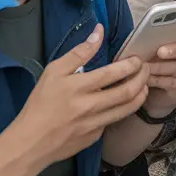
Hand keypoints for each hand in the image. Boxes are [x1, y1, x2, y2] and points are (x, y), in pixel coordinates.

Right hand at [9, 25, 149, 172]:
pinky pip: (113, 121)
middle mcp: (90, 107)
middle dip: (142, 78)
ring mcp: (94, 125)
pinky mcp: (94, 138)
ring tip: (144, 85)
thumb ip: (79, 52)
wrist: (29, 144)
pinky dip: (122, 110)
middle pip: (127, 92)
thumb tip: (98, 32)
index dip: (130, 64)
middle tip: (146, 69)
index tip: (137, 59)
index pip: (113, 73)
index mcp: (79, 87)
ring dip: (140, 95)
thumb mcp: (53, 71)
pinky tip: (122, 103)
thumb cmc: (40, 104)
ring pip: (127, 110)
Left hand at [141, 18, 175, 118]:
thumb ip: (163, 38)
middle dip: (175, 50)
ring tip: (146, 66)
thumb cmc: (160, 63)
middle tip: (160, 51)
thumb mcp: (162, 48)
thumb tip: (153, 30)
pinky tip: (148, 78)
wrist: (159, 93)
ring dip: (160, 67)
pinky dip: (158, 80)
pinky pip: (173, 82)